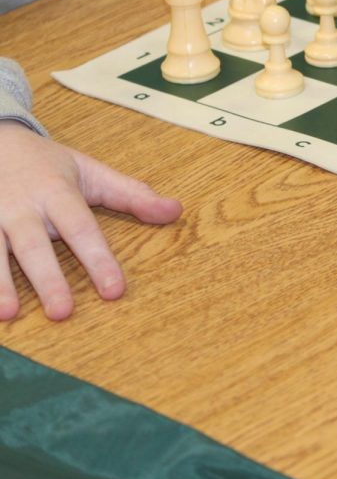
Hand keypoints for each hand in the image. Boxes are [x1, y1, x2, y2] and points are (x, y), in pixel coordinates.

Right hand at [0, 121, 182, 320]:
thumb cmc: (46, 164)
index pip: (82, 229)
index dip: (99, 260)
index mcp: (57, 194)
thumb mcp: (91, 173)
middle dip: (48, 279)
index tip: (114, 290)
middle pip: (35, 246)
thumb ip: (132, 195)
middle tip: (63, 311)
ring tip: (8, 314)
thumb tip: (177, 211)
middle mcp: (22, 208)